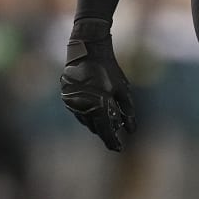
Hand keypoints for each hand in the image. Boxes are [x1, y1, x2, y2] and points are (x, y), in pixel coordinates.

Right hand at [60, 19, 134, 150]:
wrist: (87, 50)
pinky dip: (89, 114)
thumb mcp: (122, 89)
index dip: (113, 141)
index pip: (106, 131)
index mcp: (98, 106)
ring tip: (108, 122)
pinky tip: (97, 111)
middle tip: (115, 134)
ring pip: (87, 121)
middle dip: (106, 131)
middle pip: (96, 128)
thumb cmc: (108, 69)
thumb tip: (131, 129)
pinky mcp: (68, 98)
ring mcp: (73, 103)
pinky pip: (80, 112)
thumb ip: (127, 110)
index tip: (119, 148)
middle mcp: (83, 107)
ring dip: (97, 123)